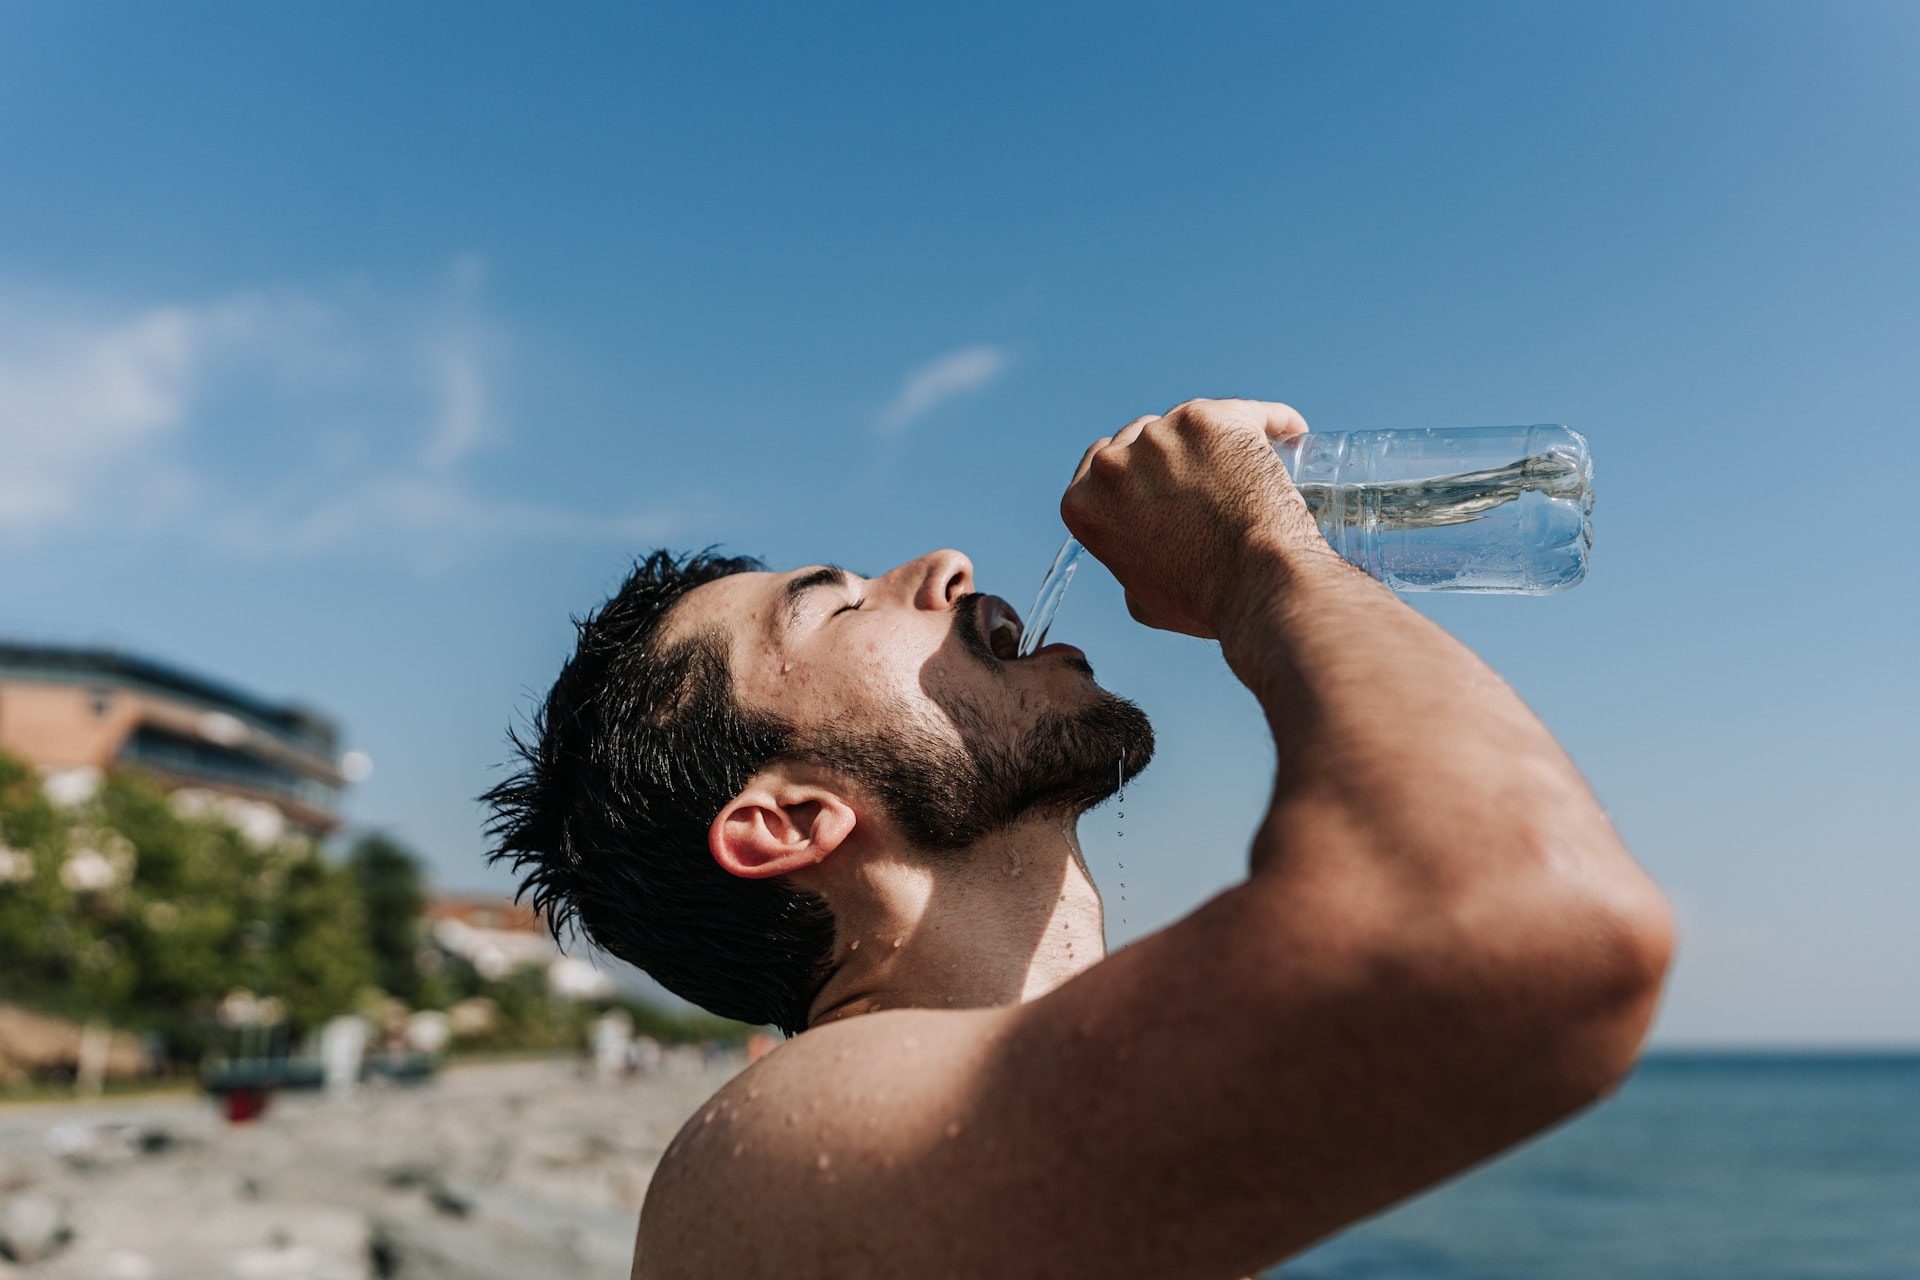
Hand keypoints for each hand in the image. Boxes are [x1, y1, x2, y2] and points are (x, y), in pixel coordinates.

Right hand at [1060, 398, 1328, 638]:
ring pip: (1189, 422)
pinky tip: (1289, 433)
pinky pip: (1245, 412)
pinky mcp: (1206, 419)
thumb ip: (1130, 566)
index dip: (1135, 470)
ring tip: (1253, 462)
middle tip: (1208, 478)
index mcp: (1083, 504)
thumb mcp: (1142, 600)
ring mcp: (1159, 436)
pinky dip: (1272, 422)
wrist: (1253, 584)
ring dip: (1216, 438)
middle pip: (1140, 435)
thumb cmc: (1204, 600)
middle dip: (1170, 452)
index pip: (1100, 464)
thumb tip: (1142, 556)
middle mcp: (1111, 464)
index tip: (1163, 479)